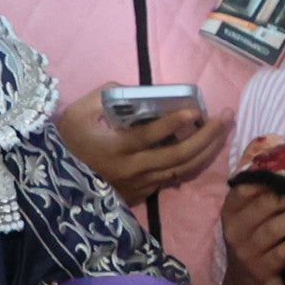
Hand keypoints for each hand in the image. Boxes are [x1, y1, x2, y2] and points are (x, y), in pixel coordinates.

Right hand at [55, 97, 229, 205]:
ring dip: (207, 149)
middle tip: (226, 116)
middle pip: (178, 156)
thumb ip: (106, 96)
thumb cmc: (70, 142)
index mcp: (116, 149)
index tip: (195, 111)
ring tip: (223, 129)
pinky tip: (205, 145)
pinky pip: (173, 178)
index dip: (173, 124)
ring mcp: (141, 185)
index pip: (150, 136)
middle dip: (207, 136)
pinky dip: (192, 162)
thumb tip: (137, 91)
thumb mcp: (78, 113)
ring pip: (182, 170)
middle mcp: (133, 170)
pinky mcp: (143, 193)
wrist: (58, 182)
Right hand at [215, 181, 284, 284]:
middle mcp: (235, 229)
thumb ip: (265, 190)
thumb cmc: (254, 240)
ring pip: (275, 228)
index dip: (273, 176)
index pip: (248, 186)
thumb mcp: (250, 216)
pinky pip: (284, 251)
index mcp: (231, 210)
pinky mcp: (262, 269)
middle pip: (265, 206)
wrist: (244, 283)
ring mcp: (247, 250)